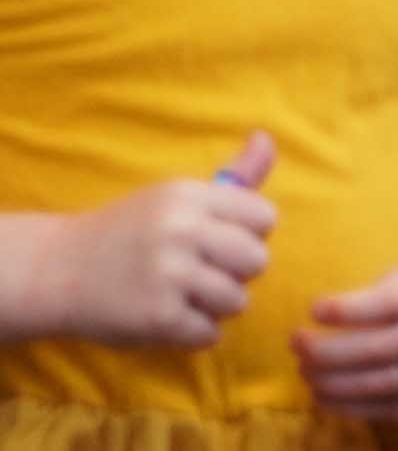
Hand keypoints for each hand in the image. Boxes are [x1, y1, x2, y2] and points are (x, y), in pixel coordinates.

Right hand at [22, 133, 276, 349]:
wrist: (55, 270)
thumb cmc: (128, 233)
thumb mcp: (175, 197)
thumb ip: (233, 177)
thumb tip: (267, 138)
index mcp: (189, 196)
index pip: (263, 218)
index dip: (247, 234)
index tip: (217, 240)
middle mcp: (181, 230)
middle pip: (257, 260)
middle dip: (236, 272)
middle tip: (200, 272)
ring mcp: (169, 275)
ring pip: (238, 301)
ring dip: (214, 306)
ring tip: (181, 295)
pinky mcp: (157, 317)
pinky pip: (209, 334)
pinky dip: (192, 334)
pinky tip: (166, 317)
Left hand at [297, 256, 397, 418]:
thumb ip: (379, 293)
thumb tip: (321, 317)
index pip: (391, 302)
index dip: (349, 308)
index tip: (314, 307)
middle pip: (380, 348)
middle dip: (329, 350)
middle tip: (296, 341)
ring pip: (379, 383)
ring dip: (332, 380)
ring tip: (304, 369)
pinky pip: (386, 409)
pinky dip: (348, 405)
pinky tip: (321, 395)